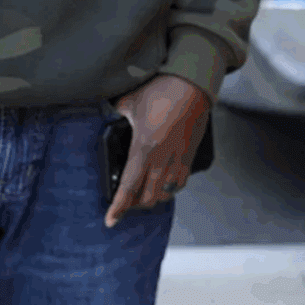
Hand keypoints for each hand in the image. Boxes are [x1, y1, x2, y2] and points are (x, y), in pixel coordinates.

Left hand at [104, 74, 210, 227]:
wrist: (193, 84)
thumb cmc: (163, 90)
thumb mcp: (132, 100)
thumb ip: (118, 111)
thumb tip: (111, 114)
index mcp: (144, 148)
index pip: (129, 187)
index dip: (119, 207)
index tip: (111, 220)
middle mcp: (161, 159)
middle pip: (147, 198)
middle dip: (134, 205)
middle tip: (125, 203)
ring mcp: (178, 159)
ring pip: (165, 194)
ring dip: (152, 199)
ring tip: (143, 196)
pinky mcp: (190, 155)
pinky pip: (180, 183)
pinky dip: (170, 189)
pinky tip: (163, 185)